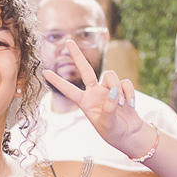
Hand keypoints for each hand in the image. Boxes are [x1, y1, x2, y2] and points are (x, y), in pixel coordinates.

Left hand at [43, 41, 153, 158]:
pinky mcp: (122, 89)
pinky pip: (126, 83)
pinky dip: (129, 93)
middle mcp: (94, 93)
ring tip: (123, 104)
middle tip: (69, 42)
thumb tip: (114, 91)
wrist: (128, 134)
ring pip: (111, 76)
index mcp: (85, 103)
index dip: (58, 82)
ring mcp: (108, 89)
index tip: (45, 73)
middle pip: (85, 70)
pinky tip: (130, 104)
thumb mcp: (108, 123)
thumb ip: (109, 107)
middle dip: (78, 56)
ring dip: (118, 88)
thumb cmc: (113, 131)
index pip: (69, 90)